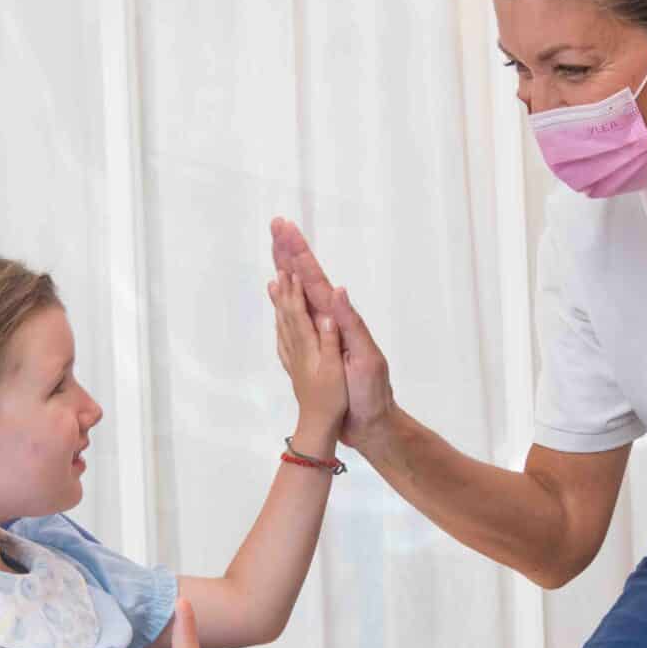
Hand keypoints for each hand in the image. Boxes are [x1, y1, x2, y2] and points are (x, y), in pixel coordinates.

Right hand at [268, 218, 396, 453]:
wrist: (372, 423)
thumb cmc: (371, 393)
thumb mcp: (365, 358)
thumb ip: (350, 325)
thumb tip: (336, 289)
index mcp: (339, 319)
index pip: (316, 279)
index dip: (299, 253)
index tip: (285, 228)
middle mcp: (329, 321)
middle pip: (306, 279)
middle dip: (291, 251)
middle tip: (276, 224)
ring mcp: (322, 333)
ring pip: (298, 294)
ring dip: (286, 270)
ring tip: (274, 249)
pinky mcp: (316, 348)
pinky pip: (293, 318)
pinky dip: (283, 301)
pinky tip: (276, 291)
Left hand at [269, 270, 344, 430]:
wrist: (317, 425)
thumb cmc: (331, 400)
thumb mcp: (335, 370)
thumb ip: (330, 340)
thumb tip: (327, 313)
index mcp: (308, 346)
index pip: (298, 311)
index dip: (294, 289)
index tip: (292, 267)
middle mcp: (296, 348)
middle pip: (285, 312)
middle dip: (283, 288)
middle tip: (278, 266)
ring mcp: (293, 357)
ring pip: (282, 322)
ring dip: (279, 301)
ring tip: (274, 283)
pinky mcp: (294, 365)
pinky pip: (283, 338)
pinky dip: (281, 322)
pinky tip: (280, 319)